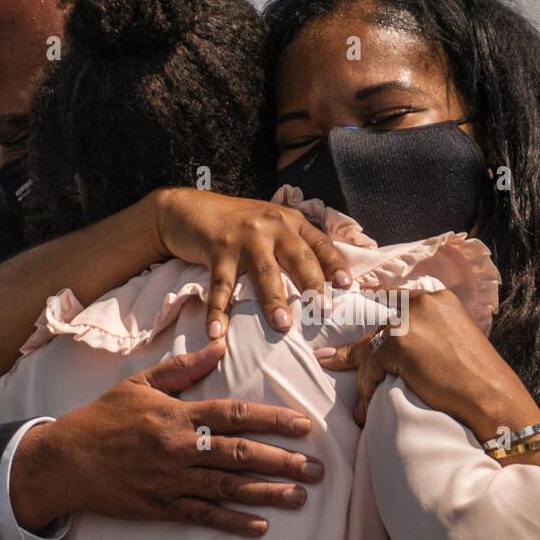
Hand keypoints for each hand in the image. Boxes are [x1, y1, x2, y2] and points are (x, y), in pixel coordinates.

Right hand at [10, 339, 323, 537]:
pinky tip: (260, 526)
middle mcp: (179, 449)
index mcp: (178, 416)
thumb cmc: (103, 418)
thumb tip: (219, 347)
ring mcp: (172, 481)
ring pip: (229, 487)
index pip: (235, 415)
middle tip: (318, 468)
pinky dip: (232, 522)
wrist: (64, 461)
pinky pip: (203, 516)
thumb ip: (183, 368)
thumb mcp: (140, 383)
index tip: (304, 425)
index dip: (272, 420)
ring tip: (301, 496)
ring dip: (268, 492)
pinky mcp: (161, 506)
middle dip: (284, 461)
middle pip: (241, 454)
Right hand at [151, 187, 351, 337]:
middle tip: (322, 310)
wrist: (192, 208)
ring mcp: (245, 237)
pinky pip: (220, 285)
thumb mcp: (273, 225)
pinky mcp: (218, 249)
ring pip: (264, 273)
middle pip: (298, 258)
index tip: (346, 285)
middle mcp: (272, 226)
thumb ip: (296, 245)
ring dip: (274, 300)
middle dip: (312, 285)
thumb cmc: (239, 224)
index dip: (335, 264)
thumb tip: (326, 282)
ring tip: (283, 325)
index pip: (321, 244)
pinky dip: (218, 310)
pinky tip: (217, 331)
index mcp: (292, 222)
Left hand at [317, 288, 538, 440]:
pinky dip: (365, 389)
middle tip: (330, 360)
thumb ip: (426, 333)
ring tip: (359, 406)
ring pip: (369, 348)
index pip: (391, 300)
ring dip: (362, 378)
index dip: (369, 312)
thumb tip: (394, 347)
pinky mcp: (399, 343)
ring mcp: (409, 320)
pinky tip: (366, 408)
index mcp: (438, 297)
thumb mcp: (453, 342)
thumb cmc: (477, 379)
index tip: (349, 319)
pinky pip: (369, 367)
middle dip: (355, 350)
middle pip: (376, 325)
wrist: (491, 396)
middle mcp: (422, 301)